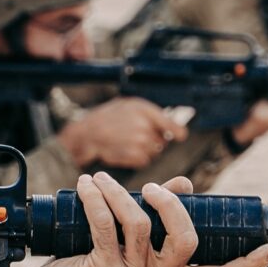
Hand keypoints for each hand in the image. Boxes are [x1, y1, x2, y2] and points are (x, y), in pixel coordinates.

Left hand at [0, 175, 267, 266]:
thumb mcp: (128, 247)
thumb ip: (157, 219)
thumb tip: (183, 185)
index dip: (247, 264)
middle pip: (187, 240)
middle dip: (172, 205)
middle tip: (150, 188)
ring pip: (140, 224)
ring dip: (118, 193)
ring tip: (100, 180)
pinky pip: (107, 226)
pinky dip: (97, 199)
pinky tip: (87, 187)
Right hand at [55, 96, 186, 169]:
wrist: (87, 133)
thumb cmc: (107, 118)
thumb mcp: (128, 105)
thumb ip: (151, 114)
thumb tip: (172, 128)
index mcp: (144, 110)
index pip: (172, 125)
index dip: (177, 132)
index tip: (180, 136)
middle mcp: (145, 125)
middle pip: (162, 141)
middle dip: (153, 140)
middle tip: (136, 136)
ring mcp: (140, 142)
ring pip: (154, 152)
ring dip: (144, 150)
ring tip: (127, 142)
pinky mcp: (135, 156)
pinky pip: (144, 160)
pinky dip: (136, 158)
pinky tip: (123, 150)